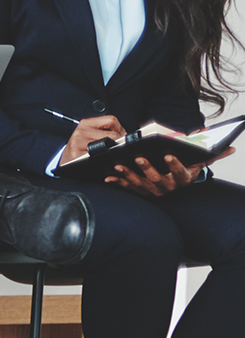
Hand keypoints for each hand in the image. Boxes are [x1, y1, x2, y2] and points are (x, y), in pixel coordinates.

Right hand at [61, 115, 126, 164]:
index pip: (112, 120)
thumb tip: (126, 135)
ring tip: (108, 154)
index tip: (120, 137)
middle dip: (119, 142)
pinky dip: (105, 158)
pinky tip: (102, 159)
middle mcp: (81, 131)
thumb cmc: (81, 149)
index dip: (120, 129)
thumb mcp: (90, 134)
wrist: (65, 161)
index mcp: (86, 123)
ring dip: (114, 151)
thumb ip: (106, 130)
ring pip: (109, 145)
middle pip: (113, 134)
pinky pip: (100, 155)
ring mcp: (78, 142)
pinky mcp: (77, 153)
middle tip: (117, 149)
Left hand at [107, 147, 232, 196]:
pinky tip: (108, 177)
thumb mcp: (201, 162)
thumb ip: (214, 155)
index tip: (168, 154)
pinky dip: (118, 182)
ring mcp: (153, 190)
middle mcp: (167, 186)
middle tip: (138, 158)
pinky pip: (128, 187)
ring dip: (128, 175)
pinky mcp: (140, 190)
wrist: (176, 184)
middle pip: (156, 178)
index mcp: (182, 178)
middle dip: (147, 168)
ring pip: (139, 183)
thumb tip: (230, 147)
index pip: (179, 172)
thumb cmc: (187, 168)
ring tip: (118, 165)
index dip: (174, 164)